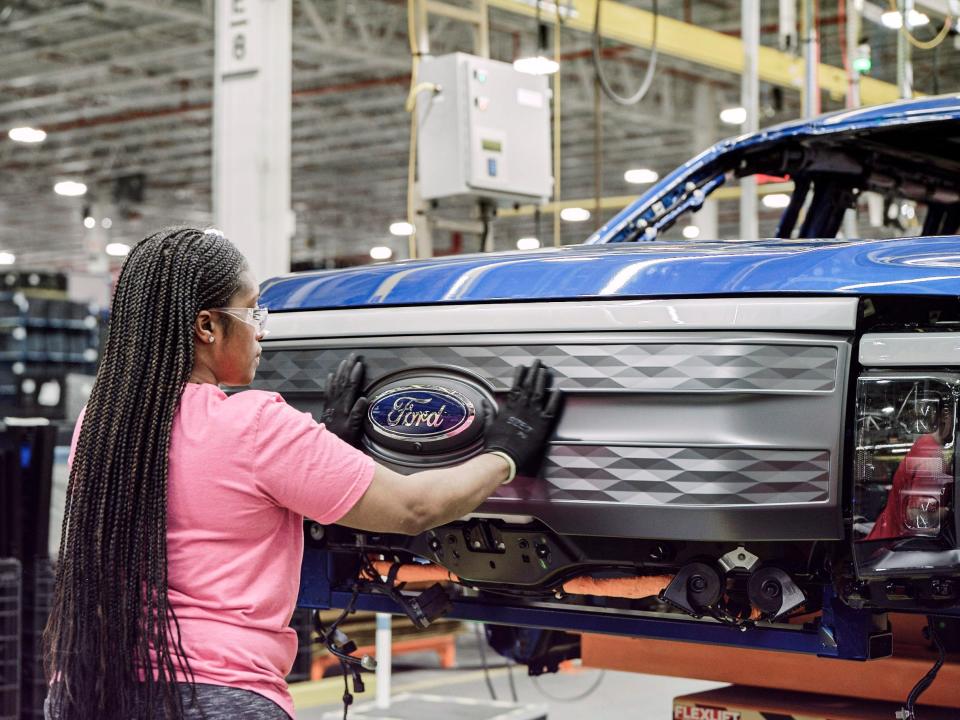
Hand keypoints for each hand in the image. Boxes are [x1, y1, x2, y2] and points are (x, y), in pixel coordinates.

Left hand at [321, 353, 369, 447]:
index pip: (350, 387)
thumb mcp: (353, 430)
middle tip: (352, 356)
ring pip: (335, 384)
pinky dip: (329, 382)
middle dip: (348, 368)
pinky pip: (327, 391)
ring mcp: (331, 404)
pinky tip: (331, 375)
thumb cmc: (343, 439)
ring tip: (344, 361)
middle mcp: (336, 403)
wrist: (325, 446)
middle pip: (342, 381)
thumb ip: (357, 415)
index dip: (355, 375)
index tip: (359, 364)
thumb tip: (364, 398)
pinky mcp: (327, 408)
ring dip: (340, 371)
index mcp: (344, 407)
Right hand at [484, 360, 562, 476]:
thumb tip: (485, 402)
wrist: (504, 456)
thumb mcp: (490, 424)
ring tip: (545, 370)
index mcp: (510, 407)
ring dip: (542, 380)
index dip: (519, 374)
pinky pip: (551, 408)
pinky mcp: (542, 424)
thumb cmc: (496, 443)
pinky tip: (557, 390)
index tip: (522, 366)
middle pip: (529, 385)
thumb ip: (489, 411)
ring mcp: (533, 414)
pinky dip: (554, 398)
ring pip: (539, 392)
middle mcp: (522, 407)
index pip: (516, 386)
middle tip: (537, 362)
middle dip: (533, 371)